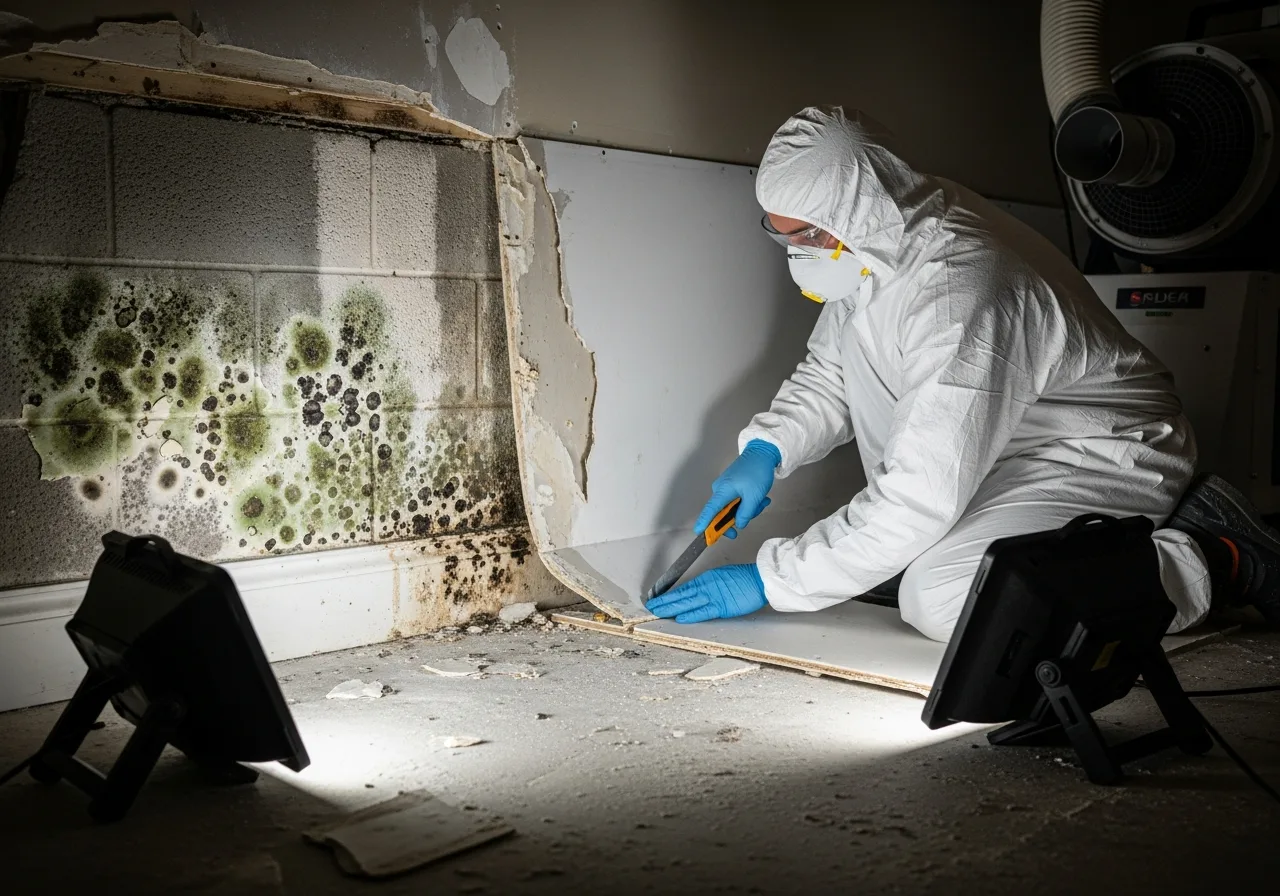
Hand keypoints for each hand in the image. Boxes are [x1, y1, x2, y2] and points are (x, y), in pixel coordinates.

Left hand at [646, 564, 767, 622]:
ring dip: (671, 607)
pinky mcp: (722, 606)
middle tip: (651, 606)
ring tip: (658, 612)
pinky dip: (690, 615)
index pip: (683, 588)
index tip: (658, 599)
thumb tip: (698, 593)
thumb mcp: (722, 577)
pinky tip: (679, 617)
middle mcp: (706, 586)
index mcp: (706, 578)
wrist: (760, 579)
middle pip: (681, 595)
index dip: (669, 595)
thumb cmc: (745, 578)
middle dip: (664, 601)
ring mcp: (713, 596)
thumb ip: (709, 585)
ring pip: (687, 603)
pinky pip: (703, 612)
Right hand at [694, 440, 781, 538]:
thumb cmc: (757, 473)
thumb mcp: (754, 497)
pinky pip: (738, 499)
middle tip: (755, 513)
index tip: (699, 532)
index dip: (704, 522)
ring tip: (763, 501)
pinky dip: (749, 501)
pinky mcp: (733, 484)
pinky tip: (761, 498)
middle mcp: (720, 490)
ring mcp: (726, 486)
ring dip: (749, 508)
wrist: (763, 452)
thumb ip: (745, 513)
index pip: (710, 510)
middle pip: (724, 512)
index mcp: (722, 491)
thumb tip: (739, 524)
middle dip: (740, 516)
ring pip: (734, 507)